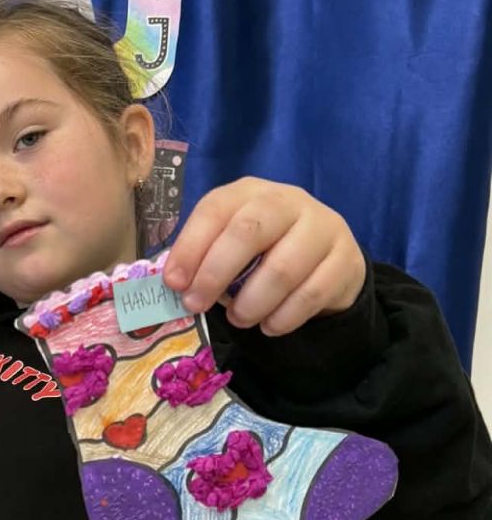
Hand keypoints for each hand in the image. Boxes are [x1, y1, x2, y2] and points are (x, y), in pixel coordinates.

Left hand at [163, 178, 365, 336]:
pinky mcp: (345, 259)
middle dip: (216, 273)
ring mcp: (322, 227)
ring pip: (283, 267)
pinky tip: (270, 327)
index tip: (174, 283)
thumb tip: (174, 284)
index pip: (215, 209)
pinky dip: (284, 317)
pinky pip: (312, 293)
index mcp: (249, 192)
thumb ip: (203, 259)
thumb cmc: (265, 252)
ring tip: (239, 320)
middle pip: (249, 231)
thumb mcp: (231, 246)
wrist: (327, 260)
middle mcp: (288, 201)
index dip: (190, 247)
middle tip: (197, 305)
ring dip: (252, 302)